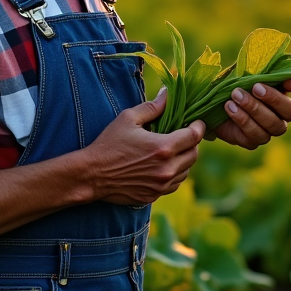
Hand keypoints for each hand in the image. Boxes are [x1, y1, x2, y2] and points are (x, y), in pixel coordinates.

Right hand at [81, 88, 204, 204]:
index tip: (197, 122)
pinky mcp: (154, 196)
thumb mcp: (128, 119)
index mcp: (163, 148)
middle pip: (194, 155)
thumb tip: (168, 94)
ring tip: (173, 150)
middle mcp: (166, 169)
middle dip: (192, 143)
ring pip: (186, 171)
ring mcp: (161, 185)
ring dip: (184, 160)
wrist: (92, 175)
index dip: (198, 127)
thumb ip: (152, 107)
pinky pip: (174, 184)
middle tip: (184, 135)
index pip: (194, 136)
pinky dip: (174, 174)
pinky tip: (163, 166)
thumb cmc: (109, 144)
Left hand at [212, 78, 290, 149]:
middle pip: (278, 124)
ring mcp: (265, 135)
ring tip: (234, 97)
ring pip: (264, 133)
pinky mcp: (250, 142)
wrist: (221, 96)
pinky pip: (250, 137)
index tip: (257, 86)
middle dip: (258, 107)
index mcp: (284, 107)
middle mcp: (278, 123)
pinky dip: (240, 120)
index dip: (277, 100)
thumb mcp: (259, 75)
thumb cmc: (245, 83)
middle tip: (240, 92)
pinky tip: (229, 107)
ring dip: (248, 113)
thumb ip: (279, 77)